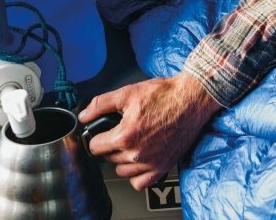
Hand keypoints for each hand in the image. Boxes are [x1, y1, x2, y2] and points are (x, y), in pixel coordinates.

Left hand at [81, 73, 220, 190]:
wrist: (191, 99)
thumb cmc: (164, 95)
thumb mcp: (128, 93)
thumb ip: (101, 105)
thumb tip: (84, 115)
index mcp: (125, 135)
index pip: (95, 146)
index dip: (97, 136)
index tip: (104, 131)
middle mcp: (137, 153)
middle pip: (108, 158)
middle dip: (111, 145)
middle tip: (122, 130)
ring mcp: (151, 163)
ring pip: (122, 171)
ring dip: (122, 160)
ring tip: (131, 143)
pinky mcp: (163, 167)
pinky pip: (140, 183)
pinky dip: (136, 175)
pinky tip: (139, 160)